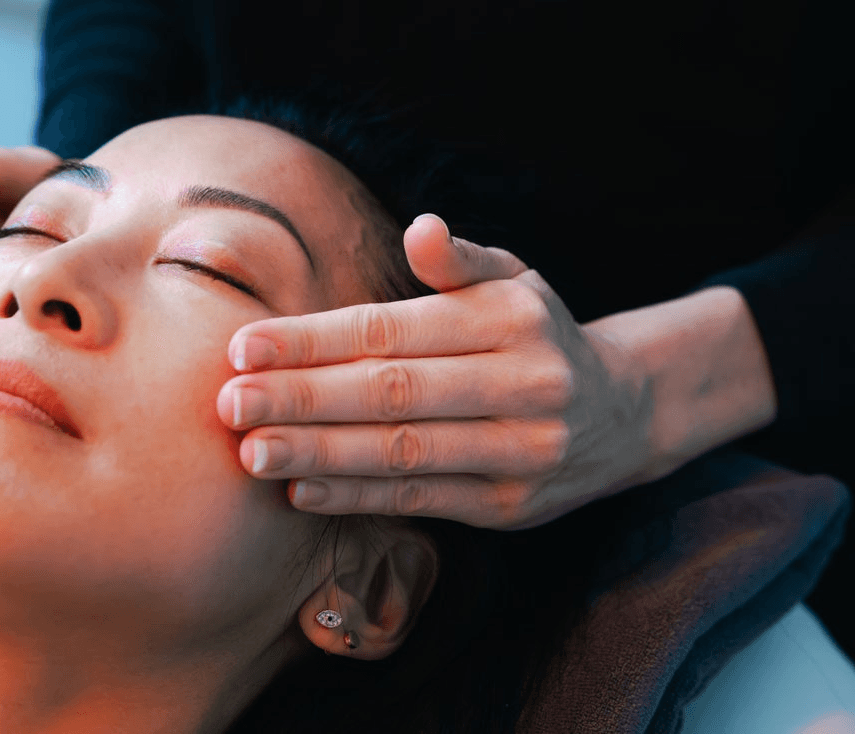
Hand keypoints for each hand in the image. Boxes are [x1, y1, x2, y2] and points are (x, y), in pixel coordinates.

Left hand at [216, 214, 651, 530]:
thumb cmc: (540, 336)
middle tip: (229, 404)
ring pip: (403, 453)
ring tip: (251, 452)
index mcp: (509, 319)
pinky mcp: (512, 506)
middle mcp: (521, 383)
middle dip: (302, 399)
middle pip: (391, 393)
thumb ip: (461, 261)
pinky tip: (302, 491)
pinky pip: (424, 500)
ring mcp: (521, 450)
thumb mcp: (516, 281)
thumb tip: (420, 229)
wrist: (625, 414)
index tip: (242, 348)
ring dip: (320, 454)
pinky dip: (359, 497)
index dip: (315, 340)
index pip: (393, 330)